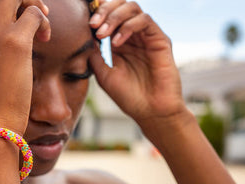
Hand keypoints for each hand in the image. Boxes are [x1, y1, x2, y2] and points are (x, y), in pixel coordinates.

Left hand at [88, 0, 186, 129]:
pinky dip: (128, 27)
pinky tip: (117, 42)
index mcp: (119, 42)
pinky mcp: (160, 40)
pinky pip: (145, 21)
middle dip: (104, 10)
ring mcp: (147, 36)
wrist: (150, 111)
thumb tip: (84, 36)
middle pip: (120, 5)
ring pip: (133, 8)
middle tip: (93, 24)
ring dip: (114, 17)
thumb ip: (94, 54)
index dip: (96, 13)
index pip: (108, 16)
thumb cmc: (127, 95)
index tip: (85, 23)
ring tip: (102, 34)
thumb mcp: (103, 73)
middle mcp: (133, 35)